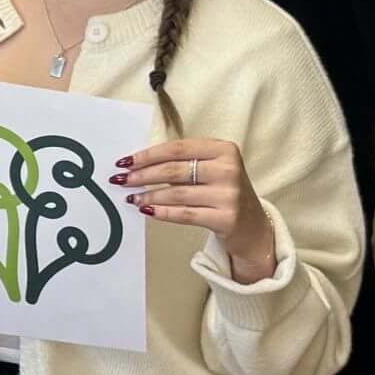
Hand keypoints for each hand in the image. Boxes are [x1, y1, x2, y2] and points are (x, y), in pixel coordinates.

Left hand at [113, 139, 276, 282]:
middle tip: (121, 180)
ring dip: (149, 195)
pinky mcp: (226, 218)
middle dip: (142, 175)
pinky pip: (185, 214)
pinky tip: (147, 210)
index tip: (125, 161)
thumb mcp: (212, 169)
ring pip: (176, 193)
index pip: (177, 148)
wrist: (253, 226)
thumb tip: (139, 166)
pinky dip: (162, 212)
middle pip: (174, 170)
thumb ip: (184, 163)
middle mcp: (228, 169)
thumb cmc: (224, 192)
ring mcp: (229, 194)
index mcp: (224, 149)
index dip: (148, 155)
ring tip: (132, 198)